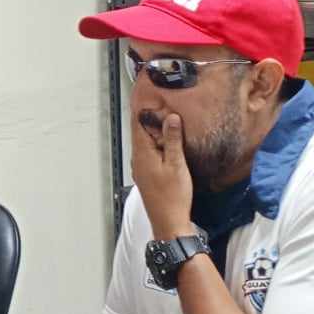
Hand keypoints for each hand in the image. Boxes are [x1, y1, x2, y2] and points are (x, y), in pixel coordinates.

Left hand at [131, 109, 193, 239]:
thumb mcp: (176, 164)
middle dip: (148, 115)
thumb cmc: (173, 196)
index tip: (144, 91)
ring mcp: (142, 168)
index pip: (138, 123)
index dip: (141, 106)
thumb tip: (171, 117)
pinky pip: (149, 151)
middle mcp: (138, 159)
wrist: (169, 222)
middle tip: (157, 98)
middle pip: (140, 131)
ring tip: (164, 114)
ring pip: (145, 141)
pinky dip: (156, 141)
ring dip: (153, 128)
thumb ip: (173, 140)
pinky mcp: (148, 174)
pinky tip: (166, 139)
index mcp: (142, 154)